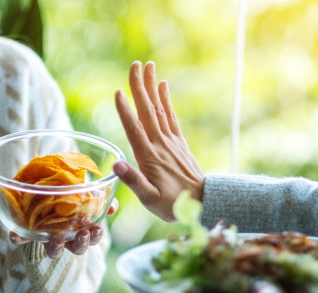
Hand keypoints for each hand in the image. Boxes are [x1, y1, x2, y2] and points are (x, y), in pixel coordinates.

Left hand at [9, 199, 117, 258]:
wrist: (47, 179)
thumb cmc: (71, 189)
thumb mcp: (87, 190)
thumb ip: (100, 199)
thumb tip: (113, 208)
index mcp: (81, 228)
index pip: (91, 238)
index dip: (94, 237)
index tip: (96, 228)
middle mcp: (66, 236)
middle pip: (76, 248)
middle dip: (81, 243)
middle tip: (83, 233)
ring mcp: (46, 235)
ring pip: (53, 250)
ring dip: (56, 247)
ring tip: (58, 239)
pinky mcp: (26, 230)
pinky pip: (21, 238)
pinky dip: (18, 238)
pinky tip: (15, 235)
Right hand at [113, 61, 204, 221]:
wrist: (201, 201)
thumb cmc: (171, 204)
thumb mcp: (150, 199)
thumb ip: (134, 181)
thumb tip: (116, 165)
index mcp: (149, 157)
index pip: (135, 129)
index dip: (125, 111)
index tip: (117, 92)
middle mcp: (160, 144)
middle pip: (147, 111)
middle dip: (140, 87)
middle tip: (135, 64)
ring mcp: (171, 141)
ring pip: (159, 109)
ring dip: (153, 87)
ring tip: (148, 67)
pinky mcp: (178, 142)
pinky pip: (171, 116)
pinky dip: (166, 100)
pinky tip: (163, 86)